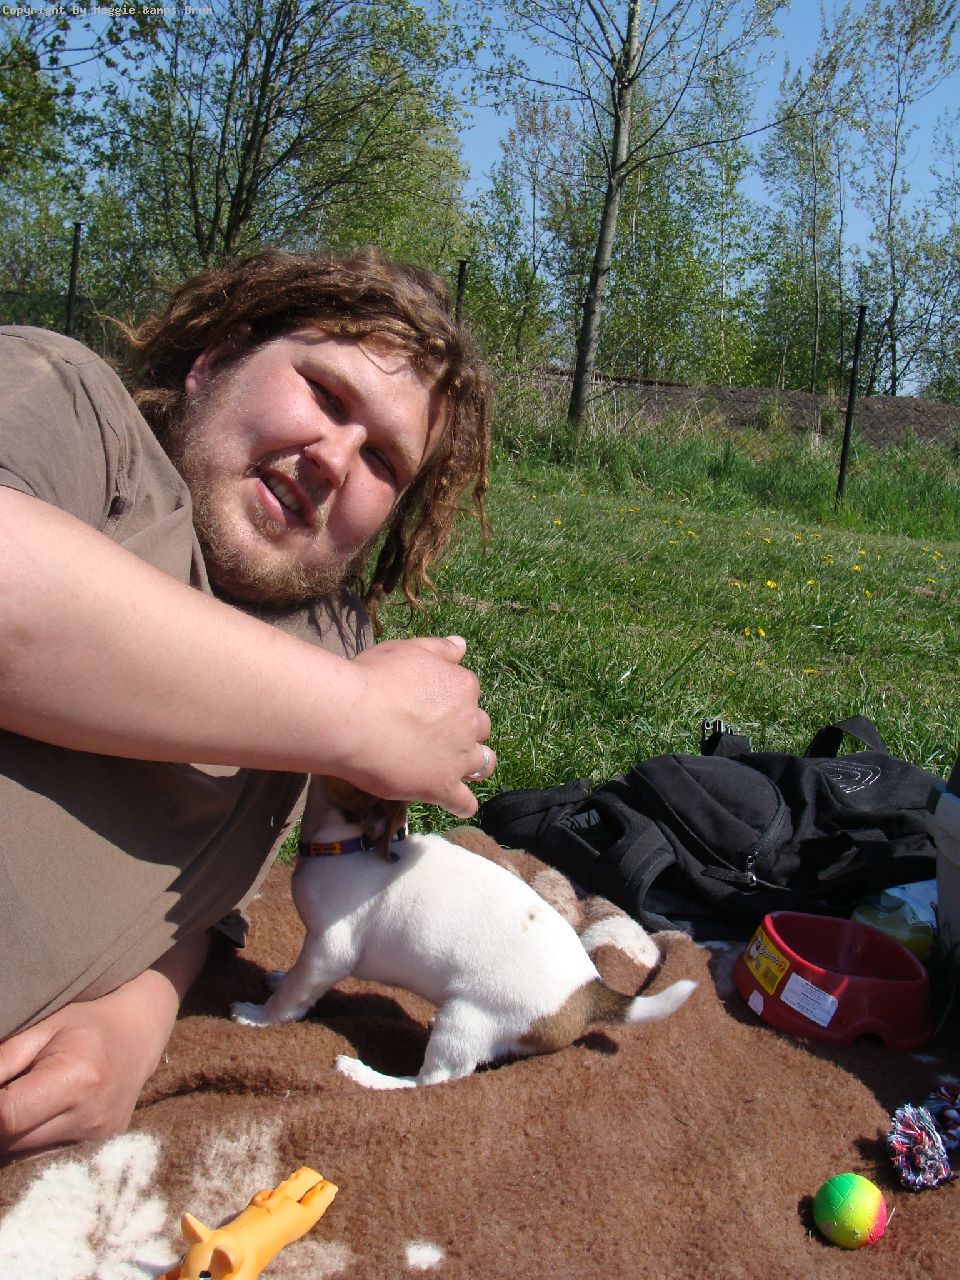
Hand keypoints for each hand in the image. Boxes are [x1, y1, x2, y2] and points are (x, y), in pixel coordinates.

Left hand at [0, 934, 206, 1160]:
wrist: (139, 1033)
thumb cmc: (87, 1023)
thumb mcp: (42, 1028)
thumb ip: (3, 1061)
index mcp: (77, 1079)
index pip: (7, 1117)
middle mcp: (91, 1117)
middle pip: (13, 1142)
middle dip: (1, 1121)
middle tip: (12, 1089)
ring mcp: (98, 1139)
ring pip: (26, 1156)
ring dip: (13, 1136)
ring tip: (25, 1102)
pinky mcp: (99, 1151)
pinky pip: (46, 1159)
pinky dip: (32, 1142)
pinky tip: (40, 1116)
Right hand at [345, 635, 495, 816]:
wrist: (351, 718)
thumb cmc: (373, 678)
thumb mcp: (407, 650)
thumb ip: (439, 649)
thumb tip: (462, 645)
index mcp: (462, 686)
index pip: (467, 692)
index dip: (450, 700)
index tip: (430, 705)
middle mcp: (469, 721)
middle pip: (480, 727)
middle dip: (465, 731)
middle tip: (437, 735)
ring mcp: (458, 757)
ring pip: (483, 764)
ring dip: (473, 765)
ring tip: (455, 768)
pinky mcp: (442, 787)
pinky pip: (464, 802)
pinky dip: (463, 804)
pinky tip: (456, 803)